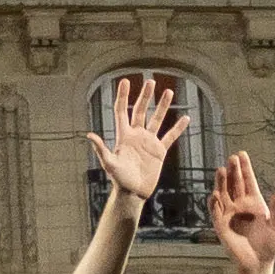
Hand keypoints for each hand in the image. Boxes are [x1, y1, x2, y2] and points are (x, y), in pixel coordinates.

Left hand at [91, 71, 187, 206]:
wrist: (133, 193)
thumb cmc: (119, 179)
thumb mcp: (109, 163)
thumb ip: (101, 149)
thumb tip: (89, 135)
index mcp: (124, 135)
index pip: (122, 110)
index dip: (123, 96)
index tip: (125, 81)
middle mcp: (136, 135)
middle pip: (141, 110)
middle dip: (145, 96)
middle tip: (150, 81)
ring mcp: (149, 142)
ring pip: (157, 119)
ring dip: (162, 106)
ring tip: (169, 92)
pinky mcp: (159, 151)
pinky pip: (170, 136)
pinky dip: (178, 128)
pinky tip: (185, 118)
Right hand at [209, 152, 274, 273]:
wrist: (258, 264)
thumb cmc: (269, 245)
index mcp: (255, 203)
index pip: (248, 181)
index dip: (245, 168)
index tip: (241, 154)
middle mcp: (240, 206)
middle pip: (234, 184)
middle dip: (233, 171)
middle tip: (232, 158)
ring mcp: (229, 214)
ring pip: (223, 193)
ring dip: (221, 182)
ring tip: (221, 170)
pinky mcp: (221, 225)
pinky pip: (216, 211)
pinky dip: (214, 203)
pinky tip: (215, 194)